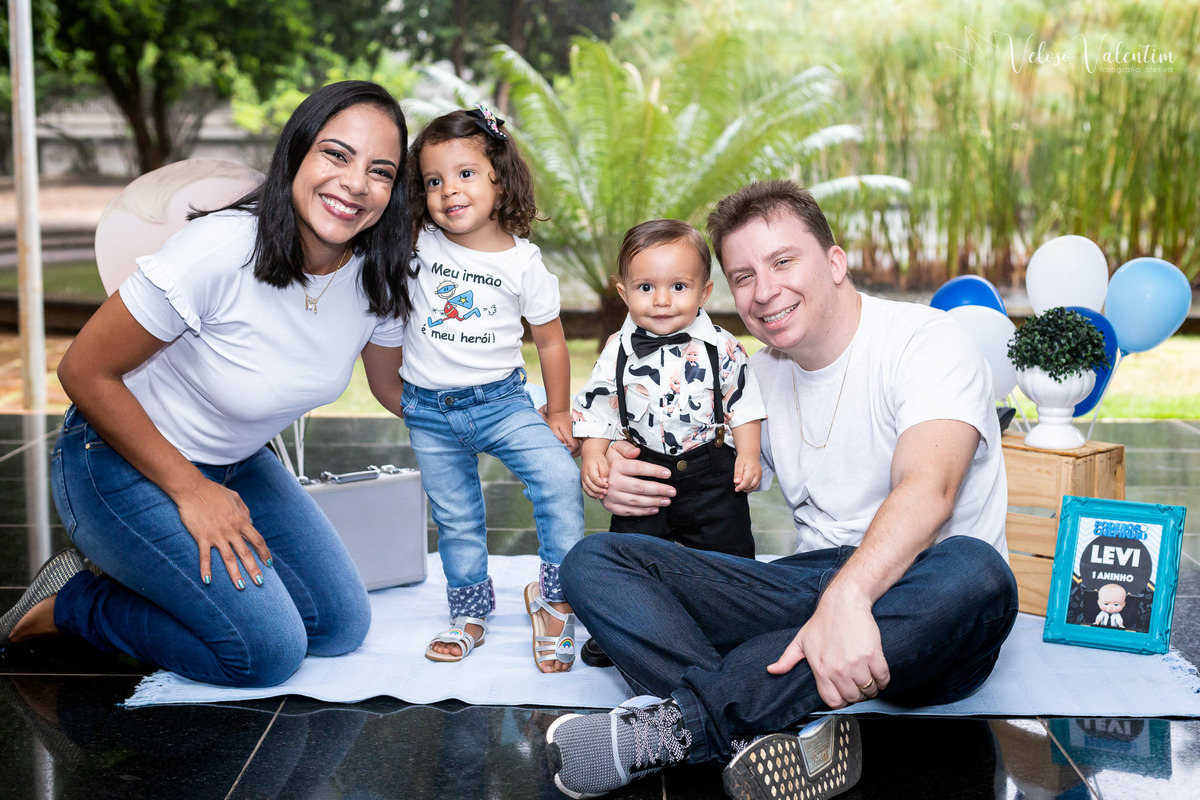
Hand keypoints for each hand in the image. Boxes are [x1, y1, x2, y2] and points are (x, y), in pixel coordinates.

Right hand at [175, 478, 272, 588]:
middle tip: (260, 583)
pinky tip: (207, 581)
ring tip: (241, 587)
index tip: (269, 564)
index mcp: (240, 520)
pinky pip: (205, 556)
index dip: (264, 553)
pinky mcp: (202, 537)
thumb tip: (250, 521)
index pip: (257, 540)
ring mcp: (217, 535)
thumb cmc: (212, 491)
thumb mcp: (234, 497)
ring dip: (235, 574)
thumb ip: (244, 510)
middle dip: (254, 569)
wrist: (192, 489)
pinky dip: (206, 569)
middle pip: (246, 553)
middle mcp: (231, 530)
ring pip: (229, 558)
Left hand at [545, 410, 579, 455]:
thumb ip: (559, 438)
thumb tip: (565, 446)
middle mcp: (576, 432)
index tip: (565, 450)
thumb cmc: (554, 419)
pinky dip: (577, 443)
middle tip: (568, 452)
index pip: (575, 446)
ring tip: (569, 449)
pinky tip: (571, 444)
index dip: (571, 451)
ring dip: (576, 448)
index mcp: (570, 433)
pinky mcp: (577, 430)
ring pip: (581, 443)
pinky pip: (580, 439)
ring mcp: (577, 431)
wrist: (559, 411)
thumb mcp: (553, 429)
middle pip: (580, 446)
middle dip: (575, 451)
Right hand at [581, 451, 608, 498]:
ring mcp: (582, 477)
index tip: (607, 486)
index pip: (594, 479)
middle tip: (605, 493)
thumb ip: (604, 472)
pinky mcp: (583, 480)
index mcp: (589, 468)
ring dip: (594, 494)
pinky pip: (585, 489)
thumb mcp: (603, 462)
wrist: (590, 454)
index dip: (601, 484)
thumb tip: (604, 481)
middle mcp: (584, 474)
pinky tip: (596, 497)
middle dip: (598, 491)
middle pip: (589, 485)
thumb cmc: (597, 458)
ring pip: (586, 489)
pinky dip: (590, 494)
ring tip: (601, 496)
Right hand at [600, 440, 673, 515]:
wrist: (594, 475)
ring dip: (653, 502)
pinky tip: (655, 509)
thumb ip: (627, 448)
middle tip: (672, 491)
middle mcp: (612, 482)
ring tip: (667, 500)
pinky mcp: (611, 506)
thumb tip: (637, 451)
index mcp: (616, 466)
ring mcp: (611, 495)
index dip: (654, 471)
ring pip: (635, 501)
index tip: (668, 473)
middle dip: (658, 490)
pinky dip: (643, 512)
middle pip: (639, 487)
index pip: (638, 468)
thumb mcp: (617, 448)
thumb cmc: (612, 460)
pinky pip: (629, 511)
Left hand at [734, 452, 761, 491]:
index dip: (741, 487)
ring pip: (754, 487)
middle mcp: (758, 473)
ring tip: (740, 487)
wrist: (750, 454)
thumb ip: (737, 474)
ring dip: (747, 489)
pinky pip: (756, 485)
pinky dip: (751, 488)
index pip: (747, 482)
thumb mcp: (738, 464)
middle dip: (744, 488)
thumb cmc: (744, 458)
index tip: (736, 489)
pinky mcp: (760, 477)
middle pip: (751, 485)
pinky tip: (745, 486)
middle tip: (737, 487)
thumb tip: (736, 482)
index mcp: (752, 470)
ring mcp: (760, 475)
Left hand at [766, 586, 889, 708]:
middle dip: (858, 694)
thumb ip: (787, 659)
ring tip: (869, 678)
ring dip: (872, 688)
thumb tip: (771, 670)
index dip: (842, 701)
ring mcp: (856, 663)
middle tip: (859, 684)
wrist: (843, 602)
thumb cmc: (823, 621)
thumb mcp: (800, 640)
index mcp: (821, 670)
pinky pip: (883, 678)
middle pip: (854, 697)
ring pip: (869, 690)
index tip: (846, 693)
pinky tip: (879, 672)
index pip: (834, 702)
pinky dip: (883, 679)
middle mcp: (838, 670)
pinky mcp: (873, 655)